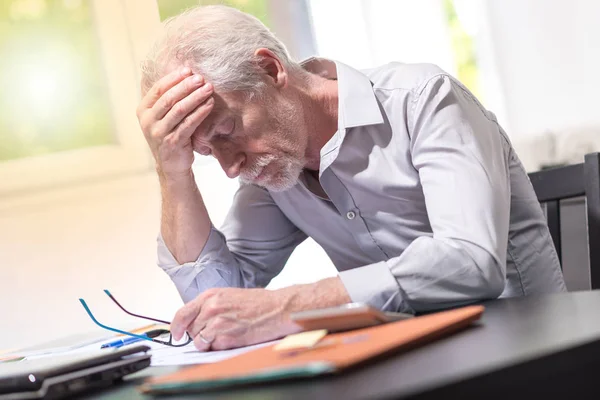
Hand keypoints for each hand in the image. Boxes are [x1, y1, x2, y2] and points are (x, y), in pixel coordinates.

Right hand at [136, 67, 213, 177]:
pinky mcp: (172, 142)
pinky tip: (210, 104)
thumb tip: (186, 74)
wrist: (171, 165)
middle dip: (186, 86)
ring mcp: (159, 133)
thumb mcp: (163, 117)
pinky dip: (200, 112)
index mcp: (143, 110)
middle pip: (169, 98)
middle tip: (201, 78)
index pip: (157, 89)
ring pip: (179, 110)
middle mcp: (148, 121)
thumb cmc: (170, 135)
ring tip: (208, 89)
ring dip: (196, 97)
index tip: (188, 70)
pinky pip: (188, 124)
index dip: (173, 78)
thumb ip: (169, 100)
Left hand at [170, 277, 351, 350]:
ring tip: (225, 334)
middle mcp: (211, 308)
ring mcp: (217, 323)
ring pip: (199, 341)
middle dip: (199, 333)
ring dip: (209, 341)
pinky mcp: (226, 337)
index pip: (182, 313)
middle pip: (191, 329)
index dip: (176, 326)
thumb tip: (196, 319)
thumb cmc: (258, 302)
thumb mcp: (229, 295)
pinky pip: (212, 348)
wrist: (277, 308)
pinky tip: (232, 338)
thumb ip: (210, 305)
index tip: (176, 334)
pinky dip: (219, 346)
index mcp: (210, 296)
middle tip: (215, 331)